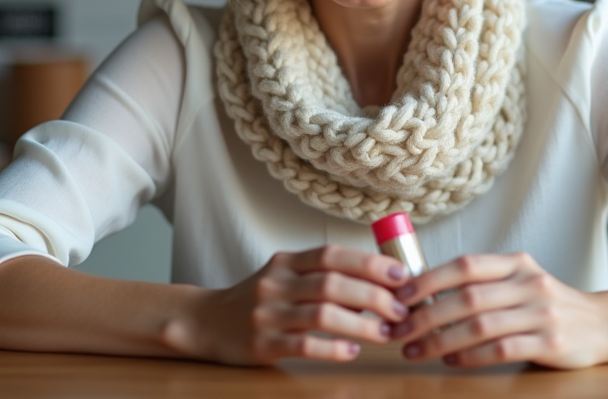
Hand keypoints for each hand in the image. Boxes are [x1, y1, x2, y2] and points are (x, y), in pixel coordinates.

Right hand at [166, 244, 411, 364]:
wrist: (206, 322)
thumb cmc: (259, 299)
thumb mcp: (285, 277)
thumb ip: (322, 276)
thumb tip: (379, 285)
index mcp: (286, 262)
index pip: (332, 254)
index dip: (369, 263)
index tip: (401, 275)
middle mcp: (276, 283)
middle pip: (332, 283)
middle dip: (373, 296)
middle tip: (401, 309)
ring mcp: (268, 314)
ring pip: (322, 314)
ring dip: (361, 324)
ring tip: (385, 332)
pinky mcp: (262, 344)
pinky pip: (304, 345)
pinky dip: (333, 348)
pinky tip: (352, 352)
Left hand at [390, 252, 607, 369]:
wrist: (602, 324)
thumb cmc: (547, 304)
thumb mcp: (519, 281)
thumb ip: (482, 283)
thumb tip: (423, 293)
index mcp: (516, 263)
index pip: (465, 265)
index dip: (428, 279)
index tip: (400, 295)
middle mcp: (528, 283)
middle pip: (467, 298)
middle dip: (425, 316)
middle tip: (398, 331)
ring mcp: (541, 313)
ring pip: (480, 325)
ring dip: (441, 340)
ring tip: (416, 350)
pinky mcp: (551, 342)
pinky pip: (502, 349)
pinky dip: (471, 355)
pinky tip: (451, 360)